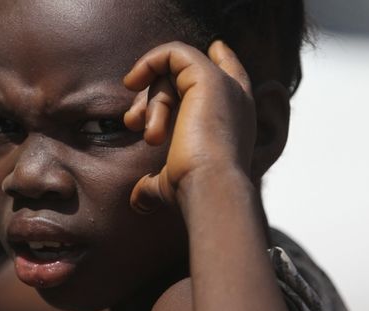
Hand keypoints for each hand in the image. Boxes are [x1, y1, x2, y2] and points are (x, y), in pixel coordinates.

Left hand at [123, 41, 255, 212]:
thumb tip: (139, 202)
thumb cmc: (196, 191)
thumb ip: (156, 184)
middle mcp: (236, 98)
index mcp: (236, 119)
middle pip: (189, 74)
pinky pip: (174, 52)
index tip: (210, 51)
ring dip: (148, 98)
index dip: (219, 60)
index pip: (232, 74)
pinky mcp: (207, 76)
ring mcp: (225, 85)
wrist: (210, 189)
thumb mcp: (175, 183)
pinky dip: (149, 63)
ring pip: (176, 70)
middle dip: (154, 96)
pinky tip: (132, 83)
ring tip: (136, 126)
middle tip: (132, 122)